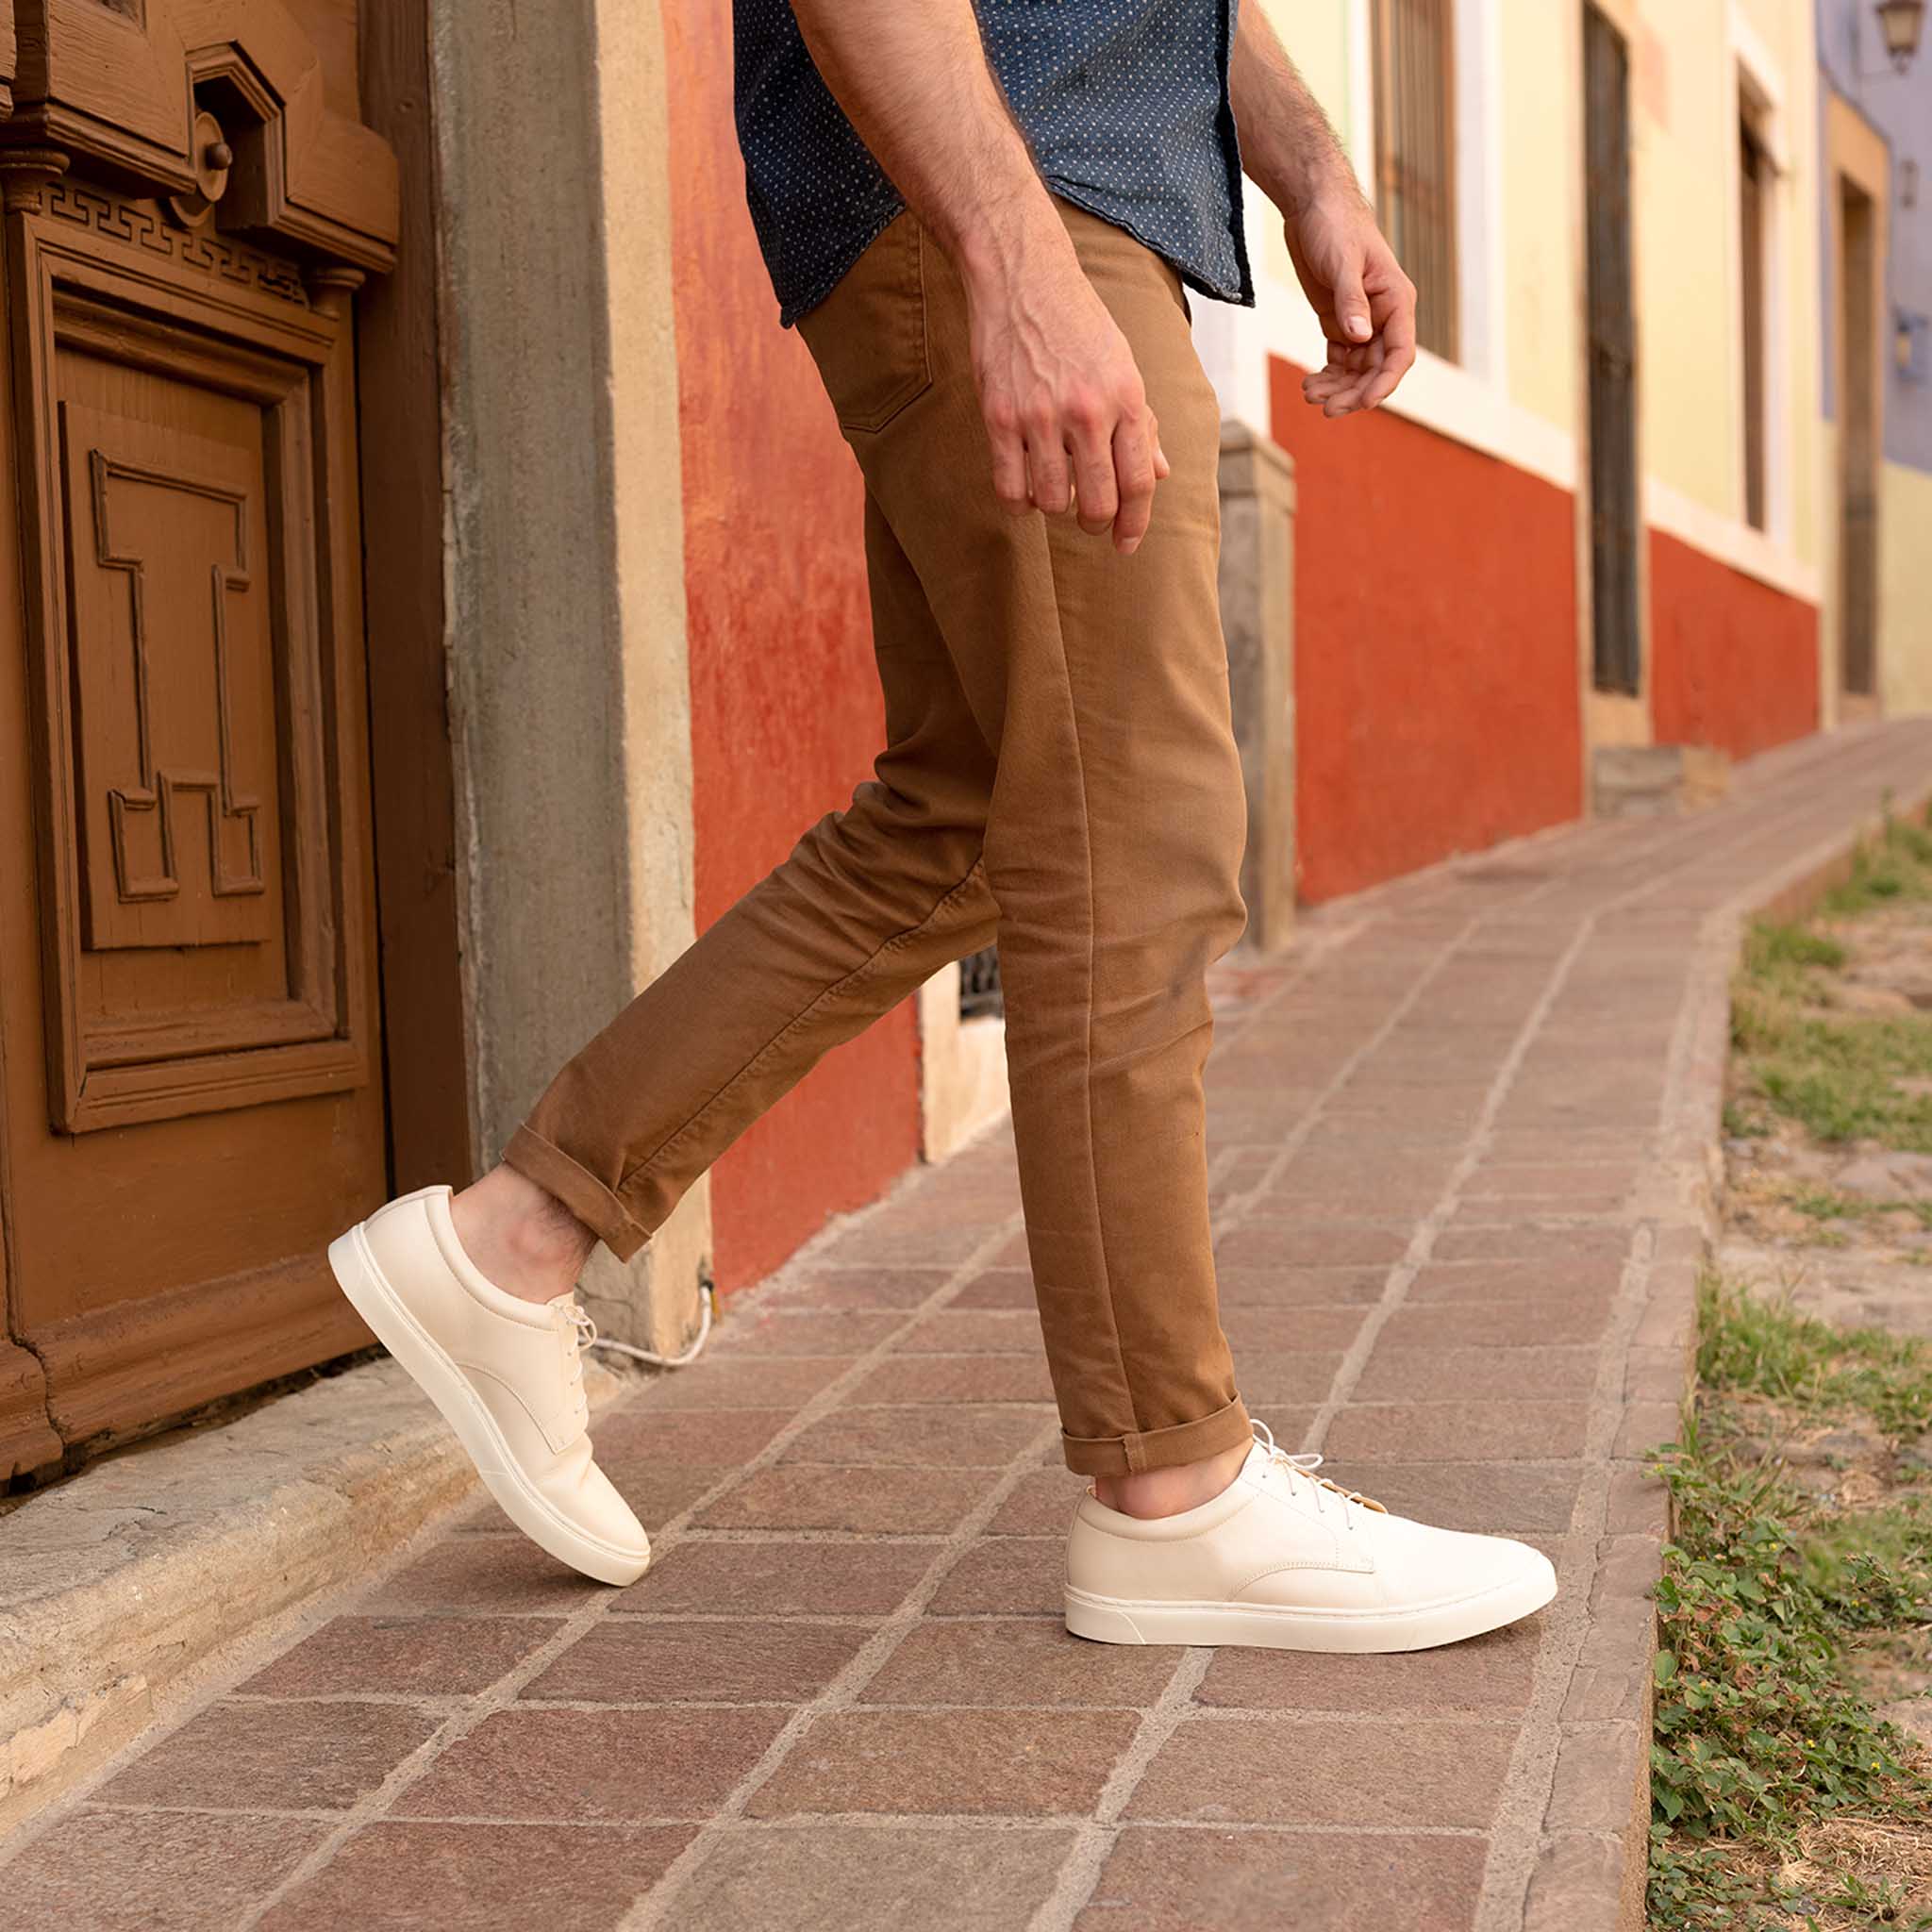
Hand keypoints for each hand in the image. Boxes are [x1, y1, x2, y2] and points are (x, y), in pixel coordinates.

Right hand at [964, 233, 1169, 553]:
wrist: (1024, 279)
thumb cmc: (1079, 324)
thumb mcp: (1123, 367)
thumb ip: (1142, 424)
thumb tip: (1159, 474)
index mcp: (1126, 399)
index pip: (1139, 482)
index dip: (1135, 523)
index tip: (1126, 543)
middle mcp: (1087, 411)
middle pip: (1097, 503)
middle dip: (1096, 523)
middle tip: (1089, 519)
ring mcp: (1040, 416)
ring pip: (1051, 502)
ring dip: (1054, 508)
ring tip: (1053, 490)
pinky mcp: (999, 417)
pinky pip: (1009, 489)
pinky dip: (1018, 502)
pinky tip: (1023, 489)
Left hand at [1284, 187, 1417, 417]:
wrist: (1312, 206)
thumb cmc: (1334, 225)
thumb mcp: (1342, 263)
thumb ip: (1351, 301)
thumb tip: (1360, 338)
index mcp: (1396, 301)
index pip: (1400, 353)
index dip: (1384, 382)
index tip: (1363, 403)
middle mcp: (1383, 316)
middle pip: (1376, 369)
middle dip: (1354, 392)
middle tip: (1326, 409)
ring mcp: (1361, 321)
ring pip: (1356, 369)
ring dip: (1337, 388)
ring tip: (1309, 395)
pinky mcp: (1339, 322)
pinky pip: (1339, 360)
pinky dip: (1327, 376)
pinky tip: (1309, 384)